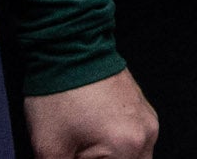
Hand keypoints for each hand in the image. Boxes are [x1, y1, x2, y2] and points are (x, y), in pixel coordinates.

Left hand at [18, 71, 158, 158]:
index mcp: (127, 147)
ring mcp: (147, 119)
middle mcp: (146, 133)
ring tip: (85, 147)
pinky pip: (136, 140)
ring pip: (136, 157)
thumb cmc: (60, 93)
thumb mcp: (49, 149)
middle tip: (78, 154)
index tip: (74, 156)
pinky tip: (94, 138)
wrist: (69, 48)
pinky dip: (118, 147)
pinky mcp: (142, 108)